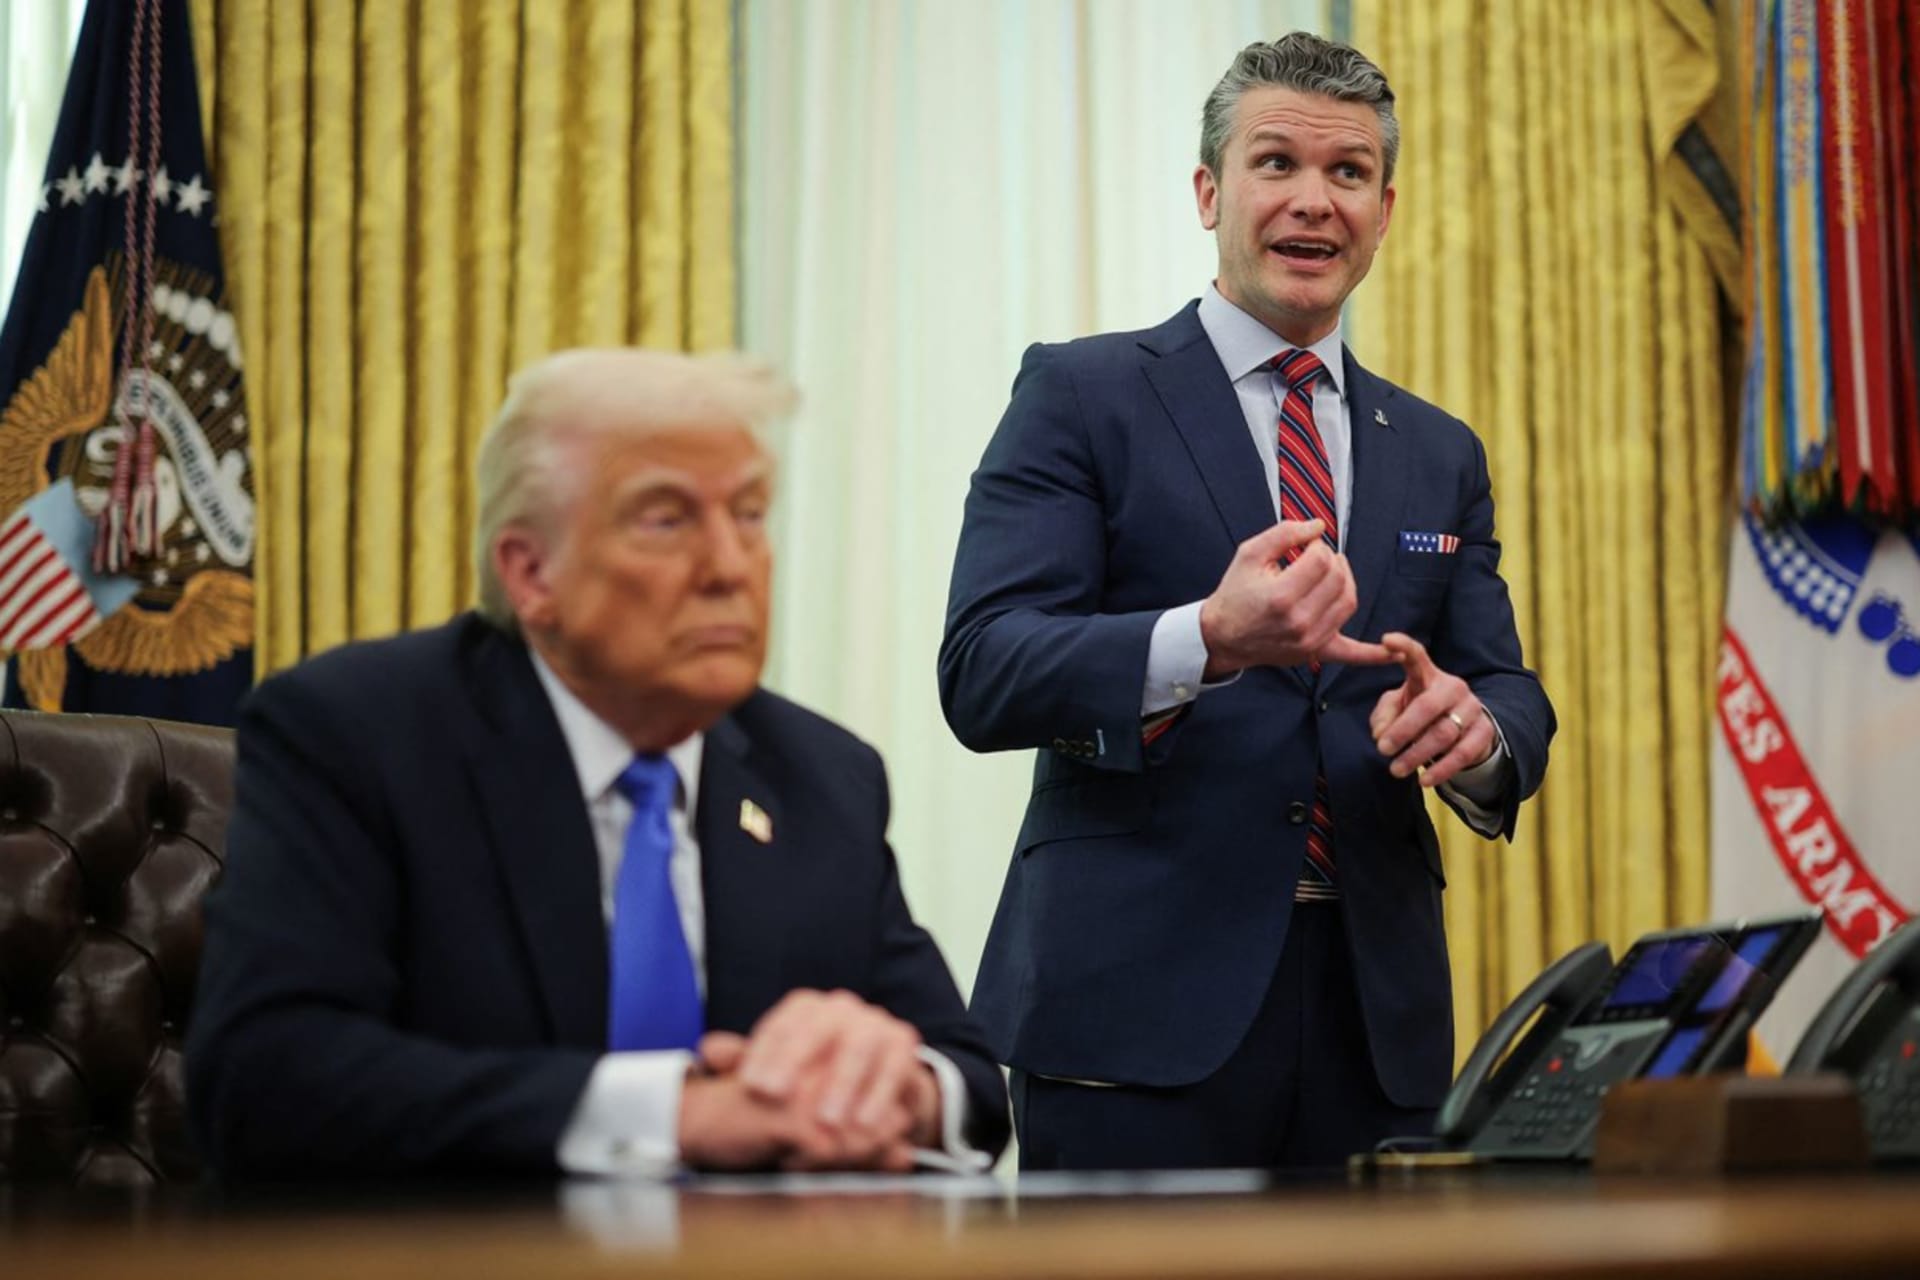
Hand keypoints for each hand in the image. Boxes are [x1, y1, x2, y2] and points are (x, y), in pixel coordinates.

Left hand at [681, 992, 942, 1170]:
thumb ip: (744, 1061)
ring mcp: (874, 1022)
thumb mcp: (780, 1071)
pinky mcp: (903, 1043)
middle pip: (817, 1028)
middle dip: (794, 1061)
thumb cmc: (818, 1077)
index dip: (763, 1053)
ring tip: (827, 1121)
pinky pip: (893, 1067)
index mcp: (806, 1009)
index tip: (750, 1087)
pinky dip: (879, 1096)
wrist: (877, 1079)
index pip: (782, 1024)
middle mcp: (840, 1008)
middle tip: (774, 1096)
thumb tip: (707, 1050)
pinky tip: (865, 1124)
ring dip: (842, 1085)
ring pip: (859, 1047)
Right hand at [1199, 520, 1392, 677]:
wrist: (1222, 637)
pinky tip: (1395, 654)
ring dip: (1345, 580)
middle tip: (1315, 558)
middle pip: (1339, 578)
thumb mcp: (1249, 554)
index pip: (1321, 559)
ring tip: (1331, 574)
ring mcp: (1310, 640)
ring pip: (1349, 601)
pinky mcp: (1316, 652)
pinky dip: (1374, 655)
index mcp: (1281, 596)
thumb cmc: (1235, 594)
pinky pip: (1352, 654)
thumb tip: (1319, 525)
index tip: (1304, 547)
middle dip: (1331, 560)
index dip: (1316, 545)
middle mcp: (1299, 621)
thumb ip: (1284, 533)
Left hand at [1368, 632, 1496, 787]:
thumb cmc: (1421, 714)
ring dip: (1418, 754)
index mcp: (1428, 674)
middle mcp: (1453, 687)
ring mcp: (1472, 708)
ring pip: (1444, 733)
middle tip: (1383, 749)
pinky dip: (1442, 769)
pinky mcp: (1485, 732)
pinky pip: (1463, 753)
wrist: (1463, 730)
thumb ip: (1384, 716)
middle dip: (1403, 730)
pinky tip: (1424, 781)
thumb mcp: (1399, 709)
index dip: (1402, 646)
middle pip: (1427, 706)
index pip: (1416, 655)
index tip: (1386, 640)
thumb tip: (1381, 736)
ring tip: (1396, 770)